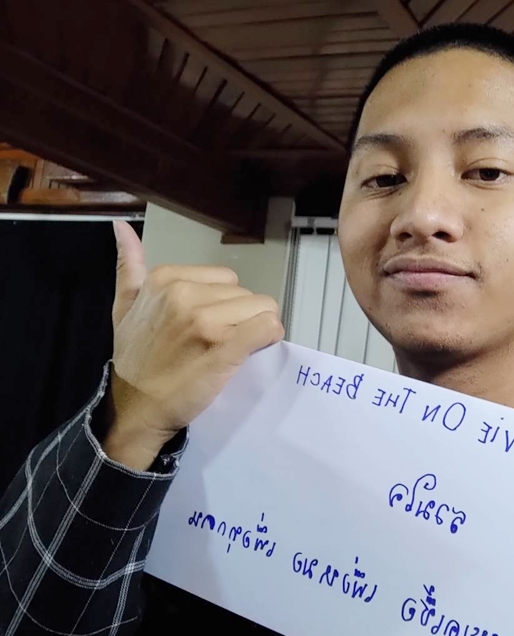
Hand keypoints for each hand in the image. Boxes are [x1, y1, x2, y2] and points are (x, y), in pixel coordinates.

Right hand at [103, 221, 283, 469]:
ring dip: (256, 329)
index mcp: (165, 279)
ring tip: (233, 349)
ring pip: (261, 309)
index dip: (226, 303)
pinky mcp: (226, 347)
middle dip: (241, 316)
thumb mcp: (123, 307)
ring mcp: (206, 320)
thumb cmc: (136, 359)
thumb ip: (128, 267)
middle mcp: (186, 294)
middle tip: (220, 341)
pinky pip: (268, 327)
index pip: (226, 279)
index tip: (211, 325)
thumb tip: (121, 227)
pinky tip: (255, 350)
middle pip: (245, 294)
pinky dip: (270, 337)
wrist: (136, 408)